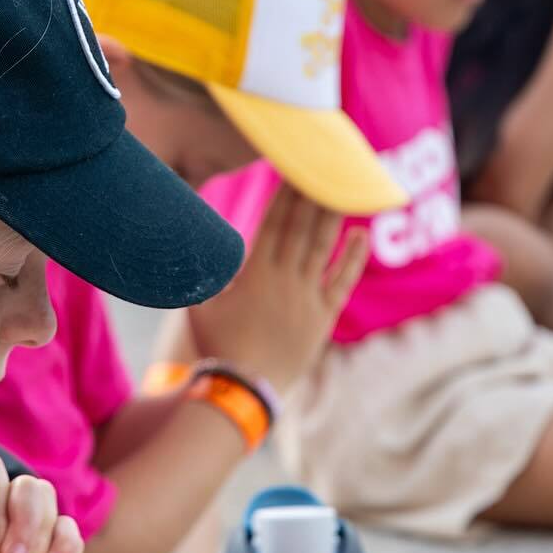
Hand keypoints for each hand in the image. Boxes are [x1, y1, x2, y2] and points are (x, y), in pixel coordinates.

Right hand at [185, 186, 368, 390]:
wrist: (243, 389)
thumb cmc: (216, 347)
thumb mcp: (198, 306)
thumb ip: (203, 275)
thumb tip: (192, 246)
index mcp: (256, 275)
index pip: (275, 224)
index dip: (286, 195)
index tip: (294, 168)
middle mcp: (285, 281)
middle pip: (301, 228)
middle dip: (311, 194)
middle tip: (323, 163)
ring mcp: (307, 299)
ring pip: (322, 248)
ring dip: (332, 216)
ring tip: (342, 186)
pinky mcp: (322, 318)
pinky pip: (341, 282)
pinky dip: (353, 258)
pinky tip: (360, 234)